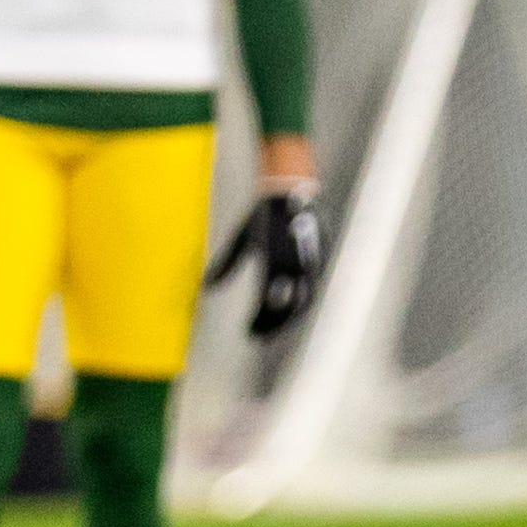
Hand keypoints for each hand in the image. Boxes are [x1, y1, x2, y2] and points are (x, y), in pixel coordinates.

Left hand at [207, 182, 325, 337]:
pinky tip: (288, 312)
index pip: (266, 303)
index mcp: (273, 261)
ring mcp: (310, 263)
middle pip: (287, 309)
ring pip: (303, 302)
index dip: (258, 322)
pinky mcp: (320, 260)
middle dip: (274, 326)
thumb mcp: (242, 240)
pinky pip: (312, 289)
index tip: (248, 333)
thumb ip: (226, 265)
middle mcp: (293, 265)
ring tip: (272, 329)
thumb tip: (206, 287)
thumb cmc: (262, 215)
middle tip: (260, 337)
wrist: (290, 189)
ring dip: (288, 320)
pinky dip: (300, 305)